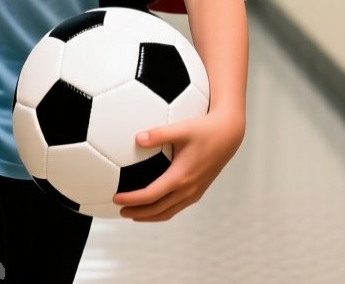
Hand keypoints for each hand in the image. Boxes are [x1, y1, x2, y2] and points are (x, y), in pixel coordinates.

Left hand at [112, 109, 243, 221]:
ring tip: (133, 213)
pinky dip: (162, 211)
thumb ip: (158, 134)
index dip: (132, 199)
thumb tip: (137, 138)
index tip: (116, 198)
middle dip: (137, 212)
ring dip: (149, 216)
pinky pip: (177, 207)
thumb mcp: (180, 128)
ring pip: (168, 212)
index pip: (150, 195)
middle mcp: (188, 189)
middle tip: (120, 210)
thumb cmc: (204, 129)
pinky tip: (154, 204)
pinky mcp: (198, 190)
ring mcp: (194, 192)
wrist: (228, 135)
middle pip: (157, 210)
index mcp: (181, 176)